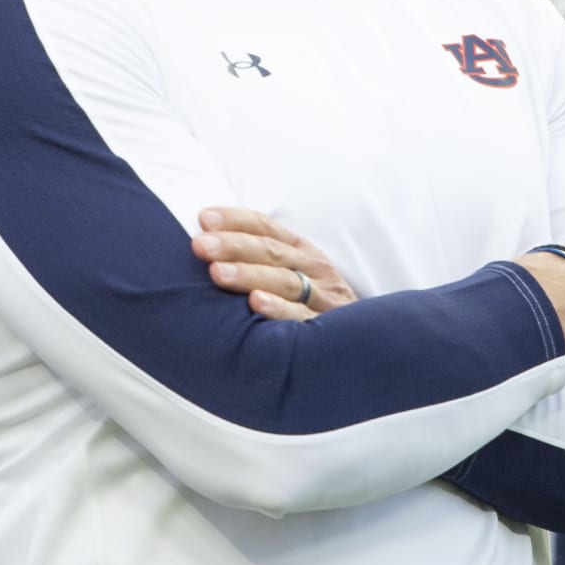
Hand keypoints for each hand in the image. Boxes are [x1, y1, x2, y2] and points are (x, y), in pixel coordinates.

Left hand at [191, 206, 358, 320]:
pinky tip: (257, 304)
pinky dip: (280, 309)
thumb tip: (206, 244)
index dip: (236, 220)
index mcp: (302, 251)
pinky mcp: (328, 329)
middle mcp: (314, 269)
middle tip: (200, 246)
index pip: (267, 228)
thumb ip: (258, 260)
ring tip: (217, 273)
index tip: (203, 219)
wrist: (363, 346)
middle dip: (233, 246)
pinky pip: (302, 318)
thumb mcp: (292, 275)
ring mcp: (324, 298)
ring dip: (249, 274)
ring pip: (285, 280)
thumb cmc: (311, 307)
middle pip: (272, 251)